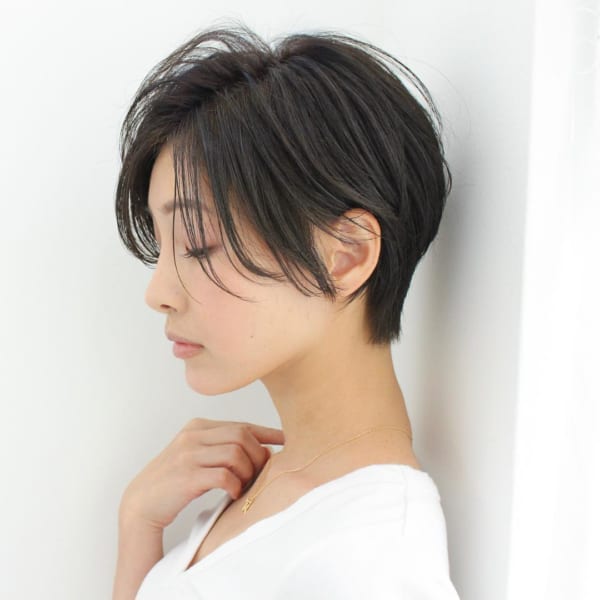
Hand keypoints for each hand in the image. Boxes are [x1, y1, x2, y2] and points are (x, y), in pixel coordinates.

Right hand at [119, 418, 284, 529]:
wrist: (141, 503)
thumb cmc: (175, 481)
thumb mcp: (197, 455)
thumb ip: (222, 447)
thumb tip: (263, 449)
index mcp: (198, 427)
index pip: (240, 425)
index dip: (266, 433)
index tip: (285, 441)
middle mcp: (193, 436)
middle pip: (242, 436)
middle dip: (257, 456)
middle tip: (260, 474)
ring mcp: (188, 455)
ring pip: (236, 454)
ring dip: (247, 472)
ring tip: (245, 486)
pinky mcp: (186, 476)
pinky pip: (224, 476)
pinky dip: (235, 485)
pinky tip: (233, 494)